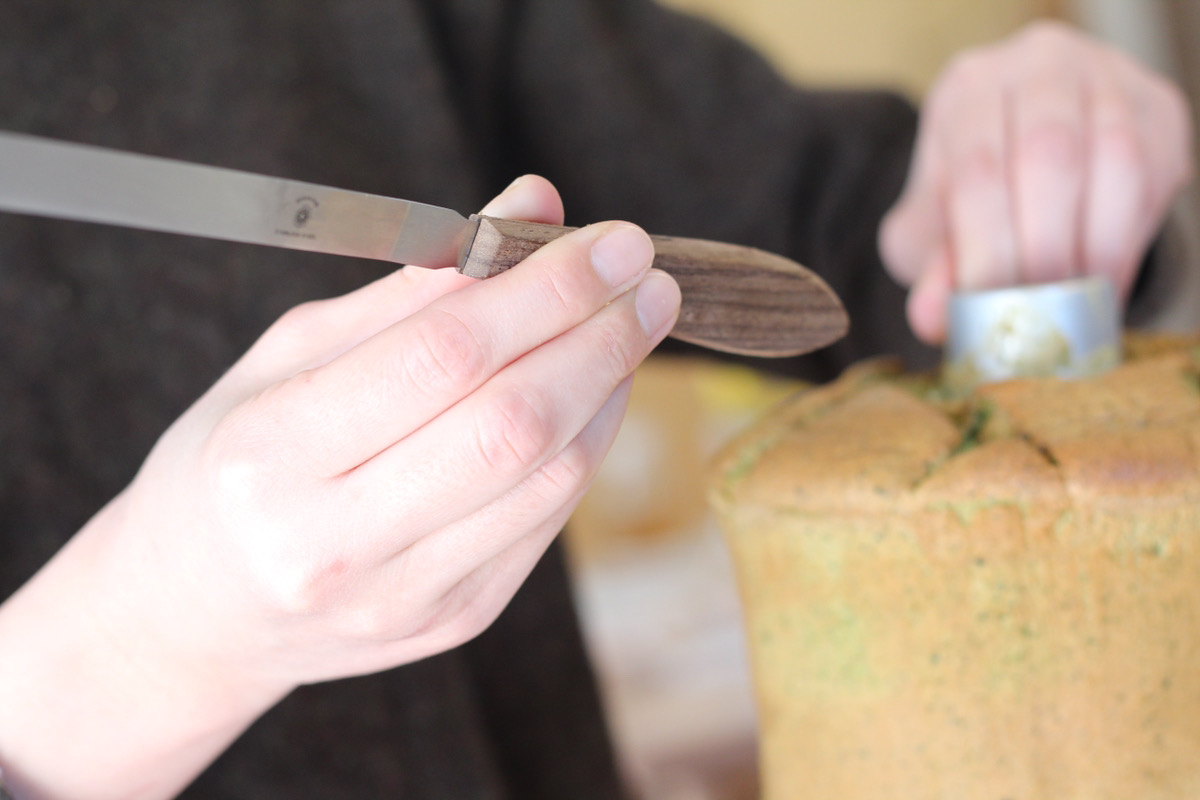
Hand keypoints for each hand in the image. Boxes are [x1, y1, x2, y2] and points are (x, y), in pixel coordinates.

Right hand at [0, 176, 680, 798]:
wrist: (199, 612)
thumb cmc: (237, 459)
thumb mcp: (289, 355)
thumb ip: (415, 285)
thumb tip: (531, 204)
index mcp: (273, 455)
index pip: (441, 357)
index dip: (543, 291)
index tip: (612, 241)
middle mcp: (337, 543)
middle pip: (512, 424)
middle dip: (599, 336)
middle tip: (648, 276)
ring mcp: (403, 596)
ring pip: (549, 477)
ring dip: (610, 386)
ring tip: (632, 321)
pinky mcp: (456, 620)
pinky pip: (549, 519)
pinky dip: (589, 441)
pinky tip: (600, 388)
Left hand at [879, 20, 1193, 343]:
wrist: (1026, 156)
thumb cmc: (971, 197)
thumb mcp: (933, 231)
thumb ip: (931, 269)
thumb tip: (932, 321)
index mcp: (969, 89)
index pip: (977, 168)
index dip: (987, 248)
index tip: (989, 309)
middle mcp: (1038, 66)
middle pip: (1049, 155)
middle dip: (1044, 248)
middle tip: (1038, 313)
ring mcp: (1106, 79)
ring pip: (1115, 159)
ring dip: (1098, 247)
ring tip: (1077, 307)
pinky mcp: (1156, 109)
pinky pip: (1154, 172)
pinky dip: (1131, 238)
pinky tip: (1106, 281)